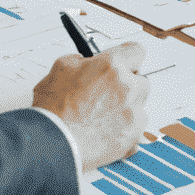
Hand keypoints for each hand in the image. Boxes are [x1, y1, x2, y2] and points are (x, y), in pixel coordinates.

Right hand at [33, 42, 148, 170]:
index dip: (129, 56)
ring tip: (103, 115)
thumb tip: (85, 62)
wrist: (55, 143)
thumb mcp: (60, 68)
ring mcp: (132, 113)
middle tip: (107, 92)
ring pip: (139, 105)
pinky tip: (105, 130)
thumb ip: (80, 60)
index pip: (136, 51)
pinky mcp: (132, 135)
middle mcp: (127, 87)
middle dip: (127, 84)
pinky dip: (125, 128)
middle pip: (140, 80)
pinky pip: (137, 128)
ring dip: (127, 107)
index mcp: (111, 66)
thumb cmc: (54, 109)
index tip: (125, 61)